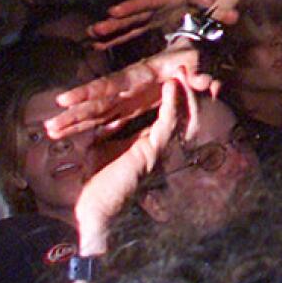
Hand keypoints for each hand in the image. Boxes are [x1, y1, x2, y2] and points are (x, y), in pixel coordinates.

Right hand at [46, 43, 220, 142]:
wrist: (191, 51)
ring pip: (96, 110)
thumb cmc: (194, 56)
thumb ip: (203, 76)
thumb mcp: (201, 63)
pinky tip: (71, 136)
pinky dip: (88, 126)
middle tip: (51, 121)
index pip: (114, 82)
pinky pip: (104, 117)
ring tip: (50, 131)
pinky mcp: (128, 104)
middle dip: (75, 110)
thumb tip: (210, 85)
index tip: (70, 99)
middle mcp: (129, 85)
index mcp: (143, 73)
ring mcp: (126, 96)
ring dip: (74, 120)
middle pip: (98, 99)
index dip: (92, 91)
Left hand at [74, 80, 183, 258]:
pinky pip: (167, 122)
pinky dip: (171, 103)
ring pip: (179, 115)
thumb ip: (105, 132)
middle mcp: (155, 148)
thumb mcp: (98, 148)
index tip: (172, 78)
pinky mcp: (152, 151)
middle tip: (187, 69)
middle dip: (185, 92)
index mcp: (144, 147)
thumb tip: (99, 117)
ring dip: (183, 92)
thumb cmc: (95, 186)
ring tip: (185, 71)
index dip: (168, 97)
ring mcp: (156, 149)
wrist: (94, 212)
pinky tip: (172, 86)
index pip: (163, 117)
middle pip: (179, 115)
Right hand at [88, 0, 233, 48]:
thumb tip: (232, 16)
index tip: (114, 11)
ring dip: (113, 31)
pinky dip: (122, 37)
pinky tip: (105, 45)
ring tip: (91, 39)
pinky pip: (138, 30)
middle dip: (115, 22)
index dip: (132, 6)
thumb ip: (225, 6)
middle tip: (93, 30)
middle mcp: (160, 3)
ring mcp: (157, 13)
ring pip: (132, 23)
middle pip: (135, 13)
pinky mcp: (157, 22)